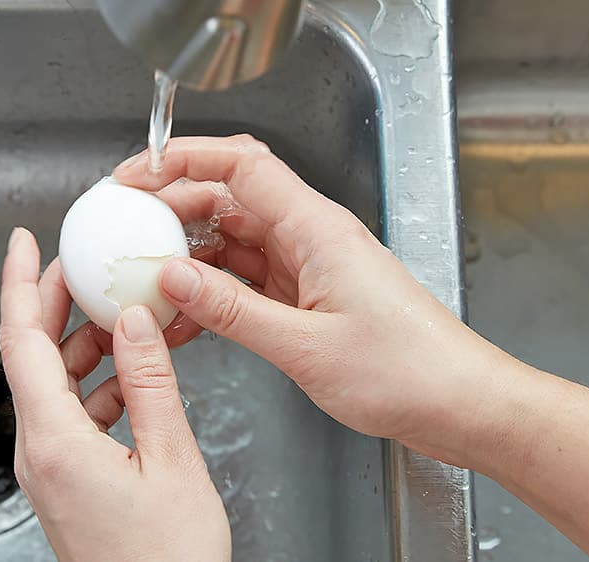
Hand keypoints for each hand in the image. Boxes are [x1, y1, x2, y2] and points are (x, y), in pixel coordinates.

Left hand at [0, 227, 230, 561]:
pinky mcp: (65, 477)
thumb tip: (135, 320)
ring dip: (88, 345)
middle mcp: (38, 452)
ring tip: (130, 320)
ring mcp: (48, 466)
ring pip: (54, 382)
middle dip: (56, 302)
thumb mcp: (172, 460)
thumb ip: (152, 383)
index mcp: (55, 443)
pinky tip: (136, 374)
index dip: (18, 282)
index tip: (22, 241)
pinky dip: (100, 383)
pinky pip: (72, 412)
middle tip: (85, 265)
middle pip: (33, 355)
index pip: (21, 341)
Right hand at [115, 135, 513, 457]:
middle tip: (128, 231)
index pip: (243, 164)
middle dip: (174, 208)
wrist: (460, 404)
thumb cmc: (407, 372)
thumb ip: (232, 310)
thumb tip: (172, 277)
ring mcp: (309, 266)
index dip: (184, 157)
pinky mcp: (308, 296)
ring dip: (190, 256)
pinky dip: (214, 291)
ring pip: (234, 241)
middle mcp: (311, 237)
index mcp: (317, 229)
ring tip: (148, 280)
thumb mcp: (305, 346)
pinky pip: (247, 279)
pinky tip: (187, 314)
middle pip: (230, 199)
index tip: (139, 173)